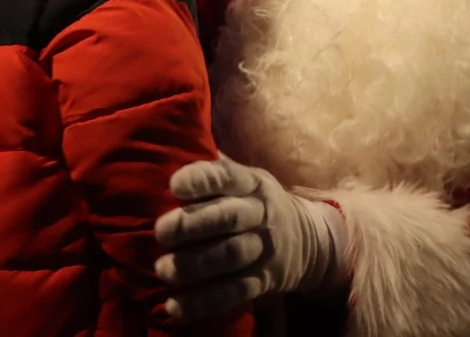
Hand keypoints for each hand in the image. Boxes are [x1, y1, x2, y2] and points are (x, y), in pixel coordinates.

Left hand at [154, 155, 345, 319]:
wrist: (308, 240)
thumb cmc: (257, 205)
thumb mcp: (247, 181)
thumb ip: (215, 176)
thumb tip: (169, 164)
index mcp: (253, 184)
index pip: (228, 176)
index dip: (202, 180)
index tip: (174, 186)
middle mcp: (261, 213)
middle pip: (229, 217)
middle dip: (192, 224)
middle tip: (161, 232)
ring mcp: (265, 248)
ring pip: (230, 256)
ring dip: (193, 265)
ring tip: (163, 269)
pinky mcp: (264, 280)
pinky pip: (234, 292)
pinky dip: (204, 300)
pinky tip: (175, 304)